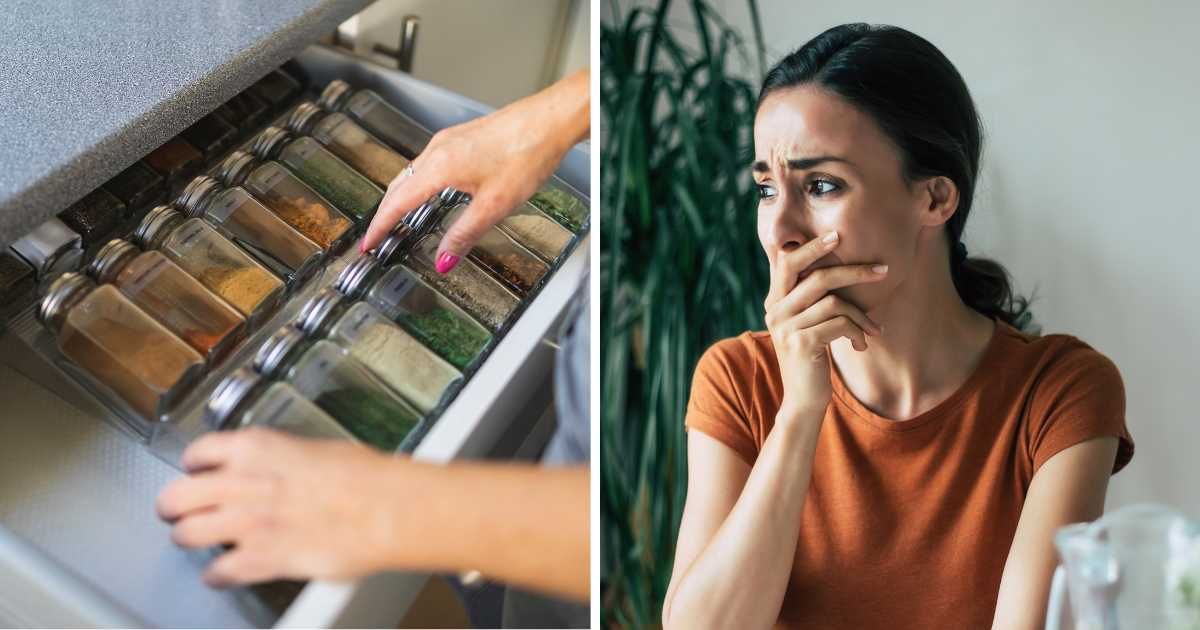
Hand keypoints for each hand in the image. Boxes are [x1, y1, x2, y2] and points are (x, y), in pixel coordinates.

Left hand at [155, 428, 401, 586]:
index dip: (194, 466)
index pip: (199, 452)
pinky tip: (222, 574)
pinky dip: (217, 575)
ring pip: (186, 534)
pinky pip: (217, 572)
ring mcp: (246, 524)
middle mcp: (242, 484)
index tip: (196, 472)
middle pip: (176, 496)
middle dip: (174, 506)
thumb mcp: (318, 449)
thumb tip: (286, 469)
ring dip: (190, 538)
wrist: (384, 509)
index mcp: (257, 448)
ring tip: (197, 541)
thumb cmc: (366, 477)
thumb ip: (287, 460)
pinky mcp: (260, 560)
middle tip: (178, 511)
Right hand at [361, 69, 588, 272]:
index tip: (368, 243)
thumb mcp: (495, 205)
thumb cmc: (527, 153)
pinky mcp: (462, 137)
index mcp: (440, 167)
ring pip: (413, 172)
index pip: (397, 203)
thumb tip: (444, 259)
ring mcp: (449, 140)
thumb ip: (464, 234)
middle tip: (378, 236)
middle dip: (385, 213)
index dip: (380, 226)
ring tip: (398, 219)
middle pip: (399, 186)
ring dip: (401, 197)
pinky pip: (428, 163)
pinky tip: (430, 192)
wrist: (549, 120)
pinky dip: (419, 183)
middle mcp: (438, 150)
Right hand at [764, 231, 887, 421]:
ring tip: (874, 329)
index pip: (788, 262)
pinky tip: (862, 344)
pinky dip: (858, 331)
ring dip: (863, 316)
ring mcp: (786, 327)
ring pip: (835, 302)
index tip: (837, 235)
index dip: (812, 247)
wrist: (802, 400)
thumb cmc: (812, 358)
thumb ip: (811, 299)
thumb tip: (841, 268)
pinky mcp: (801, 343)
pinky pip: (839, 324)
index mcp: (774, 301)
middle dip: (854, 270)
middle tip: (882, 270)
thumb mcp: (807, 324)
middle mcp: (775, 311)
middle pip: (817, 277)